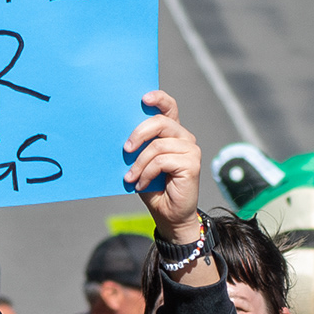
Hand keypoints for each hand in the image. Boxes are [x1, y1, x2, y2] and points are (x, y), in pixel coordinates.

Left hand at [124, 89, 202, 240]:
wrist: (168, 215)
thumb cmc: (153, 187)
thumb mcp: (142, 162)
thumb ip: (139, 146)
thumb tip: (122, 135)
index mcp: (173, 133)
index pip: (169, 107)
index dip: (158, 98)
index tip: (143, 98)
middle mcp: (184, 137)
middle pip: (160, 122)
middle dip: (138, 134)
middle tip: (125, 150)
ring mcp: (191, 150)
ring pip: (158, 145)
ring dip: (139, 163)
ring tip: (131, 177)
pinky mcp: (192, 164)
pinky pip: (162, 161)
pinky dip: (146, 173)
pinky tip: (140, 184)